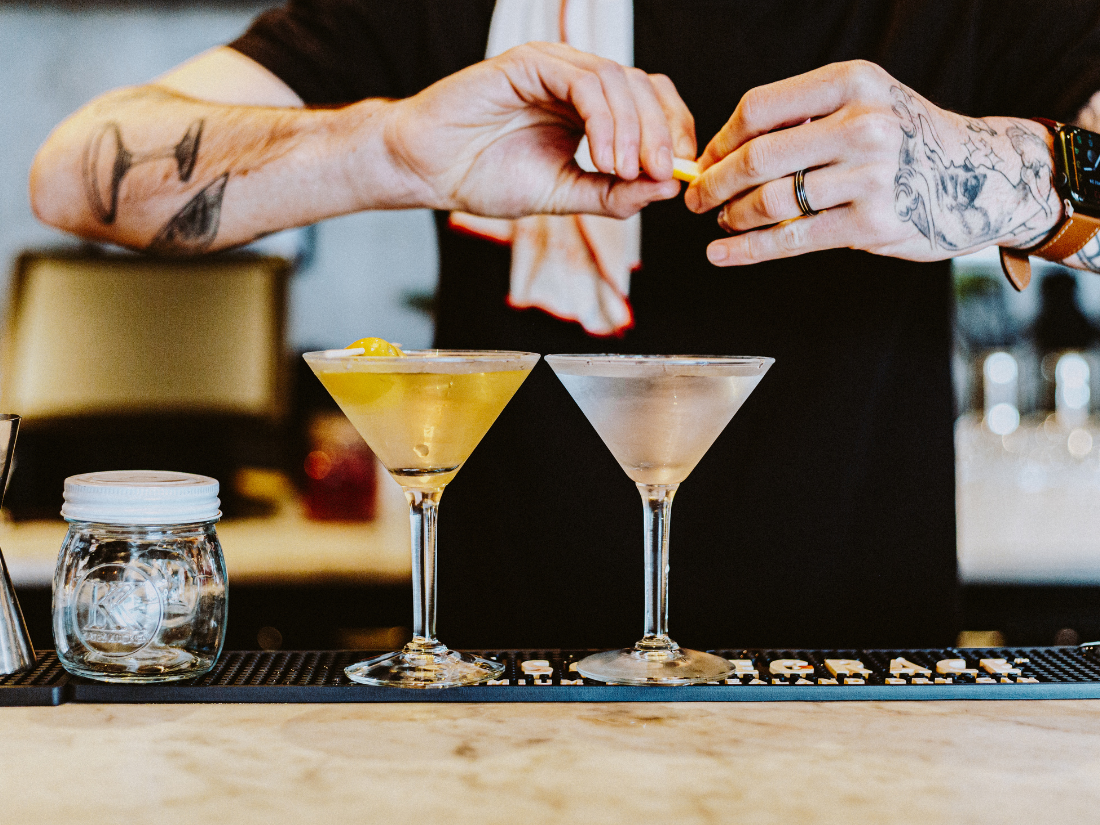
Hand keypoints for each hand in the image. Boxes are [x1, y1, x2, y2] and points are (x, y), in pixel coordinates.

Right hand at [382, 42, 694, 217]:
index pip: (651, 102)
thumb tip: (667, 188)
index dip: (674, 132)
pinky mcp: (529, 62)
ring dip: (632, 130)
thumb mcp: (563, 195)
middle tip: (661, 174)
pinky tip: (601, 157)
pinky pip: (584, 81)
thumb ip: (613, 193)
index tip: (680, 174)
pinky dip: (603, 120)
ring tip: (624, 171)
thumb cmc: (486, 177)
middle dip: (661, 133)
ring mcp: (553, 66)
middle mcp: (576, 79)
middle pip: (644, 87)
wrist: (429, 170)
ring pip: (619, 81)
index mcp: (589, 106)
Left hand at [684, 60, 1060, 265]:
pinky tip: (722, 254)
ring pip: (771, 202)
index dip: (720, 141)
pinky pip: (793, 239)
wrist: (977, 175)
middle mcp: (863, 125)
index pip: (759, 109)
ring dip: (734, 217)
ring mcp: (870, 177)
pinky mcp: (872, 224)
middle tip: (696, 200)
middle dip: (714, 184)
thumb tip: (721, 153)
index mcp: (852, 84)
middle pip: (758, 158)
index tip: (703, 162)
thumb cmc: (903, 140)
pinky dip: (748, 250)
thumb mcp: (862, 104)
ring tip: (723, 221)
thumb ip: (801, 120)